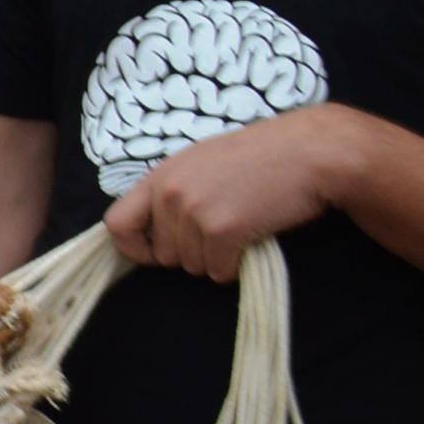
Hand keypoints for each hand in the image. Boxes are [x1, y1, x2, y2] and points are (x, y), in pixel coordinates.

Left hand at [104, 103, 359, 280]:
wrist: (307, 151)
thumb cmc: (260, 157)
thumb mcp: (200, 163)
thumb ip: (173, 192)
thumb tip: (156, 229)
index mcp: (160, 176)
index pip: (116, 223)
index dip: (134, 248)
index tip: (154, 255)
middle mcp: (169, 193)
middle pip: (163, 256)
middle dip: (191, 253)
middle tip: (222, 230)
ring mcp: (194, 211)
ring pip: (193, 267)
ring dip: (217, 258)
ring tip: (241, 225)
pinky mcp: (223, 229)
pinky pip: (219, 272)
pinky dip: (236, 266)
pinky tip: (252, 238)